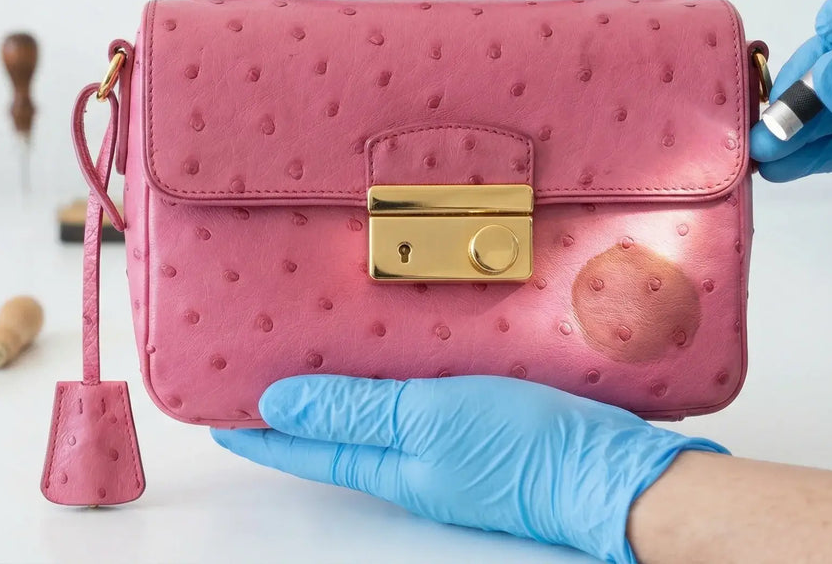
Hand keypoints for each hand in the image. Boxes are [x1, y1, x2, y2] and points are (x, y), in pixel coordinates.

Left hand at [211, 375, 724, 563]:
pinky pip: (431, 405)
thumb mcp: (428, 417)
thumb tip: (278, 405)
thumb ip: (356, 410)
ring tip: (326, 359)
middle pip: (343, 436)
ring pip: (387, 419)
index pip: (309, 449)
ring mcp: (456, 451)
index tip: (219, 415)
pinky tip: (414, 360)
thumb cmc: (522, 448)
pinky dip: (405, 385)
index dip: (262, 433)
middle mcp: (418, 463)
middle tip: (264, 379)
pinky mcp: (491, 430)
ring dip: (351, 394)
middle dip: (302, 411)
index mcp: (393, 466)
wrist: (612, 473)